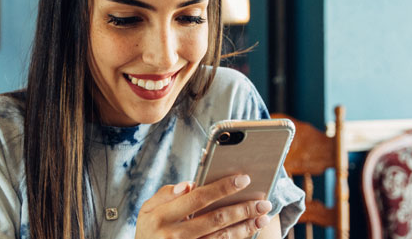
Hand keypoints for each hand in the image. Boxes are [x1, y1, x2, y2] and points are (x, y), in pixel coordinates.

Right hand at [135, 174, 273, 238]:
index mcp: (162, 216)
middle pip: (216, 219)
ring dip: (245, 227)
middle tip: (264, 202)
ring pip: (222, 237)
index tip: (244, 179)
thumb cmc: (148, 230)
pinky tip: (249, 231)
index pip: (198, 198)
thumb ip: (165, 194)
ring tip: (263, 217)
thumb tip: (189, 184)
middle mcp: (174, 235)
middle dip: (243, 209)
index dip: (223, 187)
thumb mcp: (147, 210)